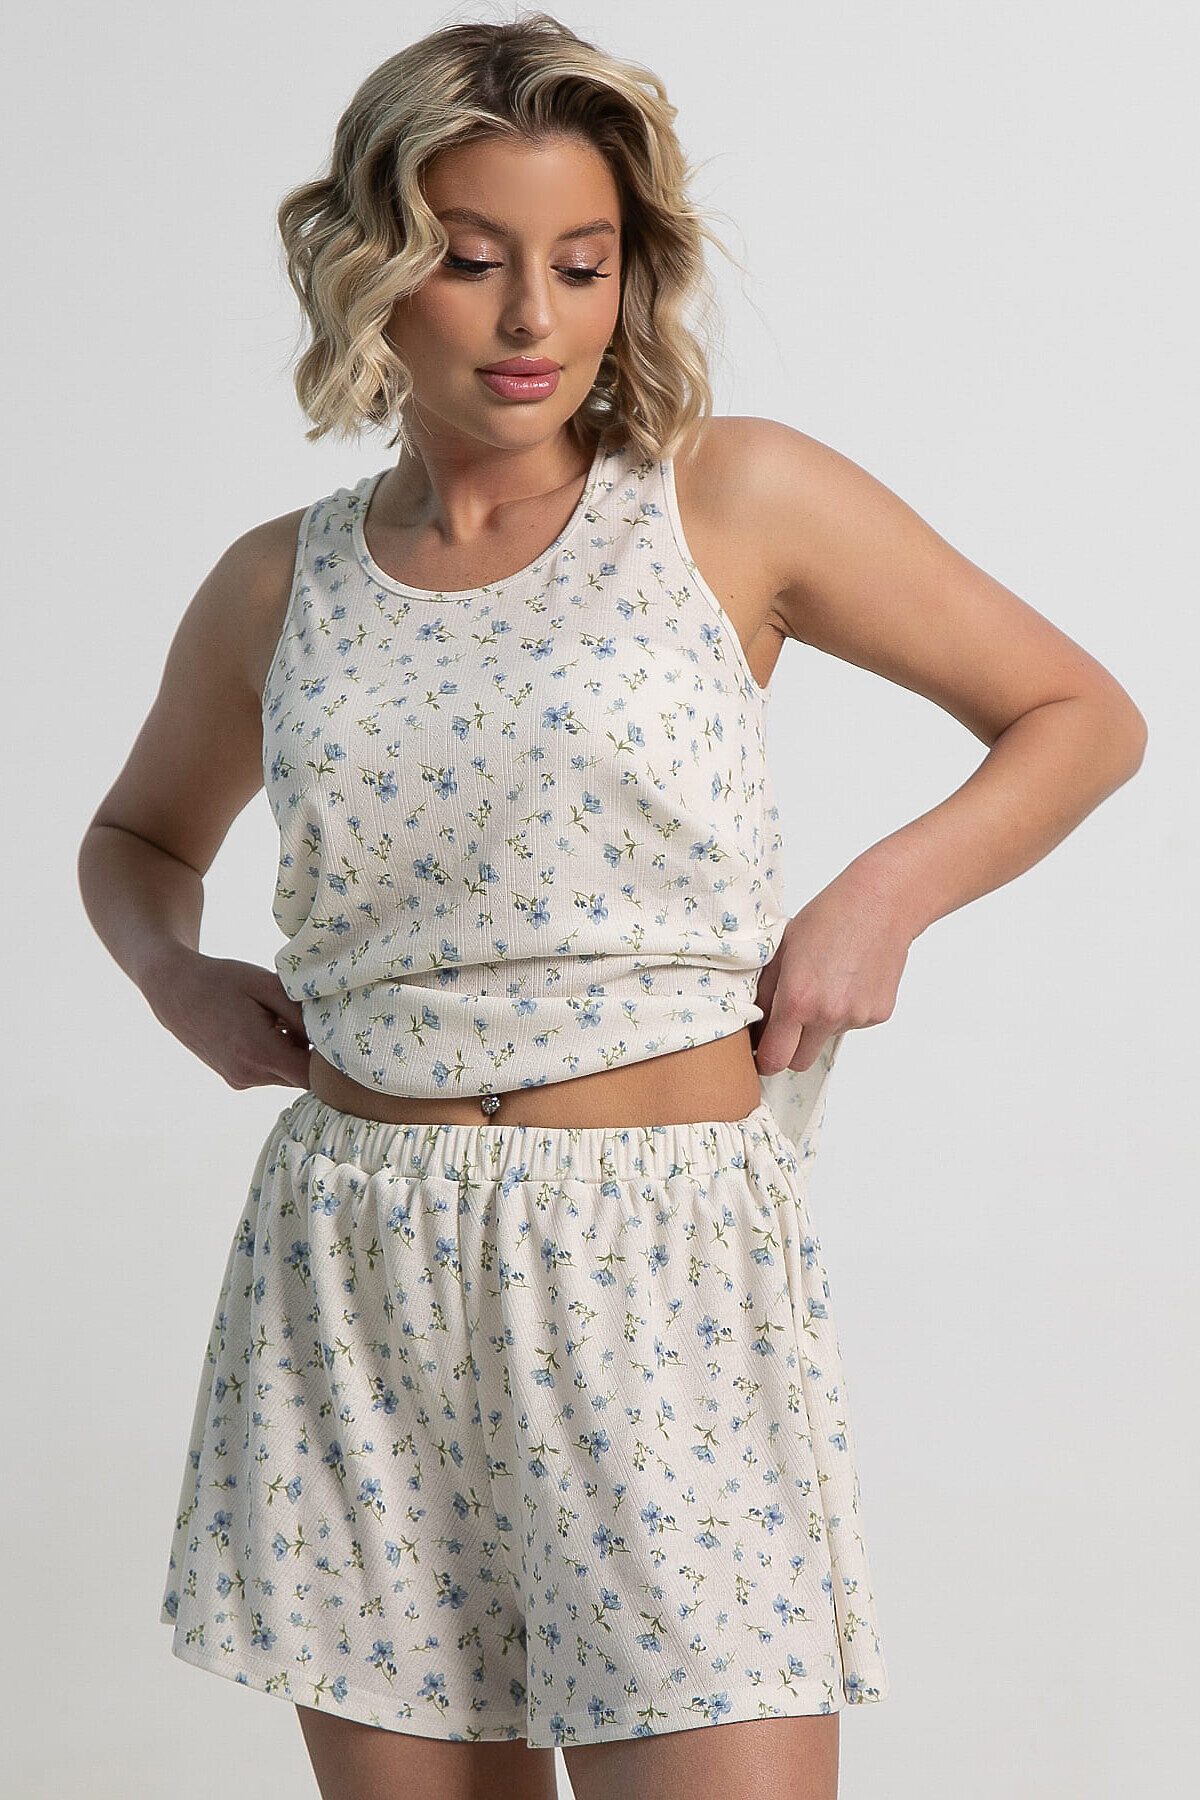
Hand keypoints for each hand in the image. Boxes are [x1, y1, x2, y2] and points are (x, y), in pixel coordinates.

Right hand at [146, 949, 313, 1089]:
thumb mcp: (267, 985)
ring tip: (279, 1020)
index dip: (329, 1060)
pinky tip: (264, 1028)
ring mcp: (240, 1079)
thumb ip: (301, 1012)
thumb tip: (329, 1034)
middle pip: (301, 1076)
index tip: (334, 1036)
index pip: (312, 1076)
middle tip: (308, 1019)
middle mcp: (249, 1073)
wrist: (175, 992)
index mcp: (259, 1051)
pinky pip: (270, 1073)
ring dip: (293, 1053)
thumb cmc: (223, 981)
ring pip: (286, 1074)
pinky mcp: (235, 1078)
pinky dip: (276, 1055)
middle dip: (311, 1053)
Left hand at [751, 872, 914, 1074]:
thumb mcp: (781, 950)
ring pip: (826, 1040)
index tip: (761, 1050)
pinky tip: (848, 980)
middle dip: (789, 1050)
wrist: (880, 904)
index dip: (764, 1059)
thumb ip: (765, 993)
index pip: (774, 1059)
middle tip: (788, 1023)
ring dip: (820, 1025)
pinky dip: (845, 1011)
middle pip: (799, 1062)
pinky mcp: (878, 1015)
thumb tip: (756, 1026)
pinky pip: (851, 1025)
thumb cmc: (828, 918)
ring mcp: (856, 1017)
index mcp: (797, 1001)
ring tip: (826, 982)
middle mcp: (828, 1016)